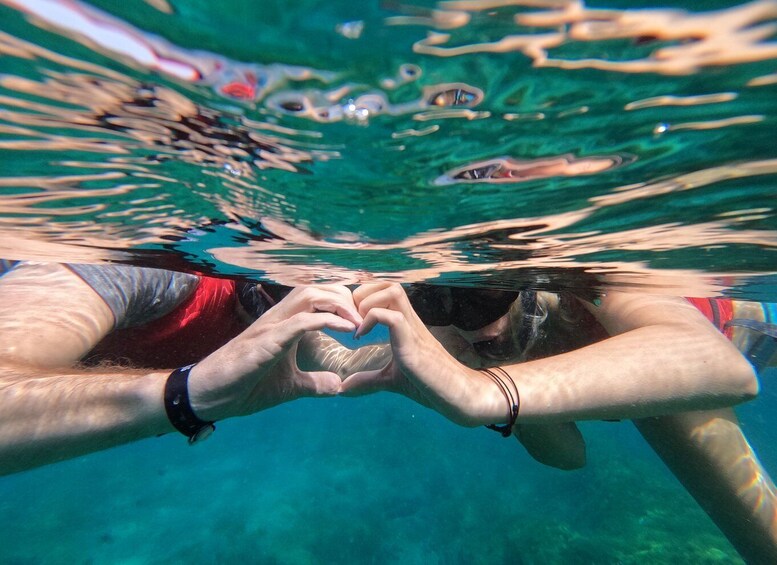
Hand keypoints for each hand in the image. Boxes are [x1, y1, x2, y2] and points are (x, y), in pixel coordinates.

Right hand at [187, 285, 361, 420]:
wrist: (210, 396)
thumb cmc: (244, 386)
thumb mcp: (288, 386)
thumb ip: (313, 383)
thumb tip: (337, 387)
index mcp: (284, 324)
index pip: (317, 297)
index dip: (342, 302)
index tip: (362, 320)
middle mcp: (278, 318)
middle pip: (317, 288)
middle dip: (344, 298)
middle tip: (363, 320)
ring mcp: (271, 327)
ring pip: (308, 296)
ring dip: (337, 305)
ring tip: (356, 322)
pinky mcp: (266, 342)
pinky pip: (299, 322)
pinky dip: (325, 321)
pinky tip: (345, 330)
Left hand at [340, 283, 506, 426]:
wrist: (454, 394)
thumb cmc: (427, 384)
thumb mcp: (390, 380)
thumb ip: (368, 380)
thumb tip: (344, 389)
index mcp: (405, 323)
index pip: (386, 290)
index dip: (364, 296)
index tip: (352, 319)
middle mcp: (410, 320)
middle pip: (389, 284)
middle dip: (363, 294)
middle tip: (353, 319)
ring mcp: (413, 328)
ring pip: (393, 291)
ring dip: (368, 302)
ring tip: (358, 324)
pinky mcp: (413, 342)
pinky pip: (392, 317)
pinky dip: (371, 320)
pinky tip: (360, 337)